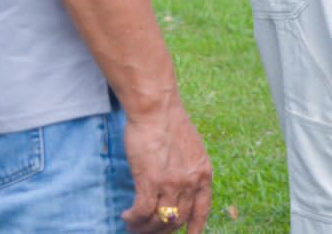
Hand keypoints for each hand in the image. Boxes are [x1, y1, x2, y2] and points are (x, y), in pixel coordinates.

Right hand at [121, 97, 212, 232]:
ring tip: (134, 225)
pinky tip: (127, 216)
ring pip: (160, 220)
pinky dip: (134, 219)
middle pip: (179, 219)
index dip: (196, 227)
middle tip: (148, 230)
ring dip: (145, 228)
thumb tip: (179, 185)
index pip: (203, 209)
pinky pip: (143, 213)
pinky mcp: (152, 181)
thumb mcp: (190, 149)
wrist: (157, 109)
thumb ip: (188, 169)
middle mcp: (192, 181)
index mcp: (204, 173)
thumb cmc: (169, 124)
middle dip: (163, 230)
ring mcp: (173, 183)